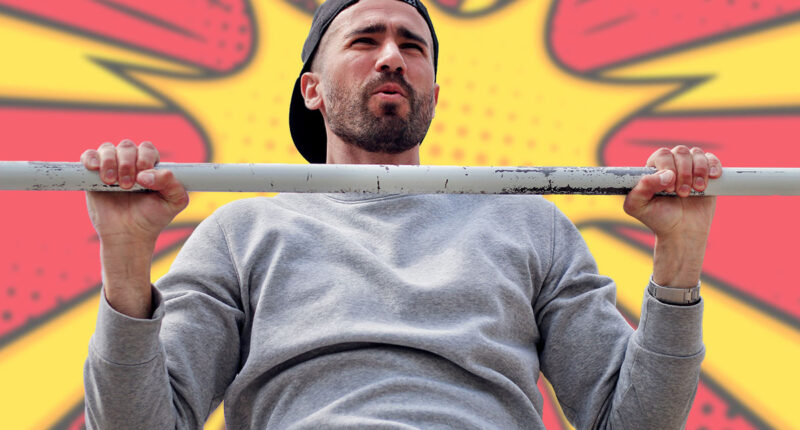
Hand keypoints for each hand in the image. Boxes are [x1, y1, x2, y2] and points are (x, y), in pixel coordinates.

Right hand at [81, 140, 187, 245]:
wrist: (128, 235)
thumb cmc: (152, 218)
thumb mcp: (174, 202)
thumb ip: (172, 183)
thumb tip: (145, 174)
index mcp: (151, 166)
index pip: (147, 149)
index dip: (145, 159)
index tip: (143, 178)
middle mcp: (131, 163)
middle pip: (127, 146)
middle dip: (127, 163)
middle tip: (127, 185)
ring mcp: (112, 168)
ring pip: (108, 148)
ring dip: (110, 162)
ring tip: (112, 182)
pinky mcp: (93, 175)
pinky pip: (89, 156)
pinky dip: (90, 158)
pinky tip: (95, 168)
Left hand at [623, 146, 721, 286]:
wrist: (682, 232)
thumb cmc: (658, 219)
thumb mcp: (638, 207)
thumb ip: (641, 189)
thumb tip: (664, 175)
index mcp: (653, 169)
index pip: (662, 155)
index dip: (667, 167)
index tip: (669, 189)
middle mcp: (671, 165)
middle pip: (680, 152)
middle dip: (684, 173)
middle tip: (682, 194)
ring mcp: (689, 168)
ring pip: (696, 153)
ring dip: (698, 171)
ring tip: (696, 190)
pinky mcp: (706, 174)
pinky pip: (712, 159)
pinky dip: (713, 166)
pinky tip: (712, 178)